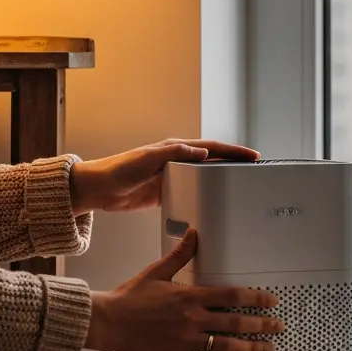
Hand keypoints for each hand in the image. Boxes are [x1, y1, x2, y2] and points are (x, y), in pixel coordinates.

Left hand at [69, 138, 259, 214]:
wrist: (98, 189)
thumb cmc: (117, 170)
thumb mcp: (147, 158)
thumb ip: (174, 153)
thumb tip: (202, 152)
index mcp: (175, 148)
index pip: (211, 148)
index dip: (233, 151)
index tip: (251, 156)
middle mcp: (176, 160)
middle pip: (212, 160)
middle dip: (233, 162)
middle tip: (253, 169)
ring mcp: (172, 176)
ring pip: (204, 177)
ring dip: (221, 180)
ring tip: (239, 185)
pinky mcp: (165, 192)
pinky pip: (191, 193)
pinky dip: (205, 195)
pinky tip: (213, 203)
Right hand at [85, 229, 284, 350]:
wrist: (107, 321)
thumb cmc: (131, 296)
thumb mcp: (157, 271)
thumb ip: (180, 254)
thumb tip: (194, 232)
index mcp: (191, 296)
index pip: (232, 296)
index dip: (256, 298)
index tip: (272, 301)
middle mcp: (193, 319)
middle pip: (236, 323)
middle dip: (262, 325)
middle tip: (279, 327)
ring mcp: (186, 341)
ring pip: (226, 347)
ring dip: (251, 349)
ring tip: (269, 350)